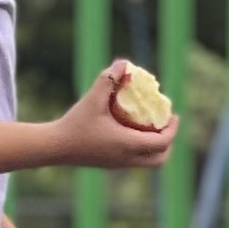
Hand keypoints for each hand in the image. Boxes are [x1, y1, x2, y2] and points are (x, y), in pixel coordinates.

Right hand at [44, 60, 178, 170]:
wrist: (54, 147)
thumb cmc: (74, 123)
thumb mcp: (92, 99)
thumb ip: (108, 79)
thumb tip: (123, 63)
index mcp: (128, 145)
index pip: (162, 143)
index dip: (172, 130)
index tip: (174, 115)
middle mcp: (127, 159)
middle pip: (161, 158)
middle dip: (167, 141)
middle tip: (164, 123)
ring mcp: (119, 164)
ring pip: (148, 161)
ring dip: (155, 146)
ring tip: (150, 126)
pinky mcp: (110, 164)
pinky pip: (135, 160)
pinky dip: (142, 148)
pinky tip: (130, 130)